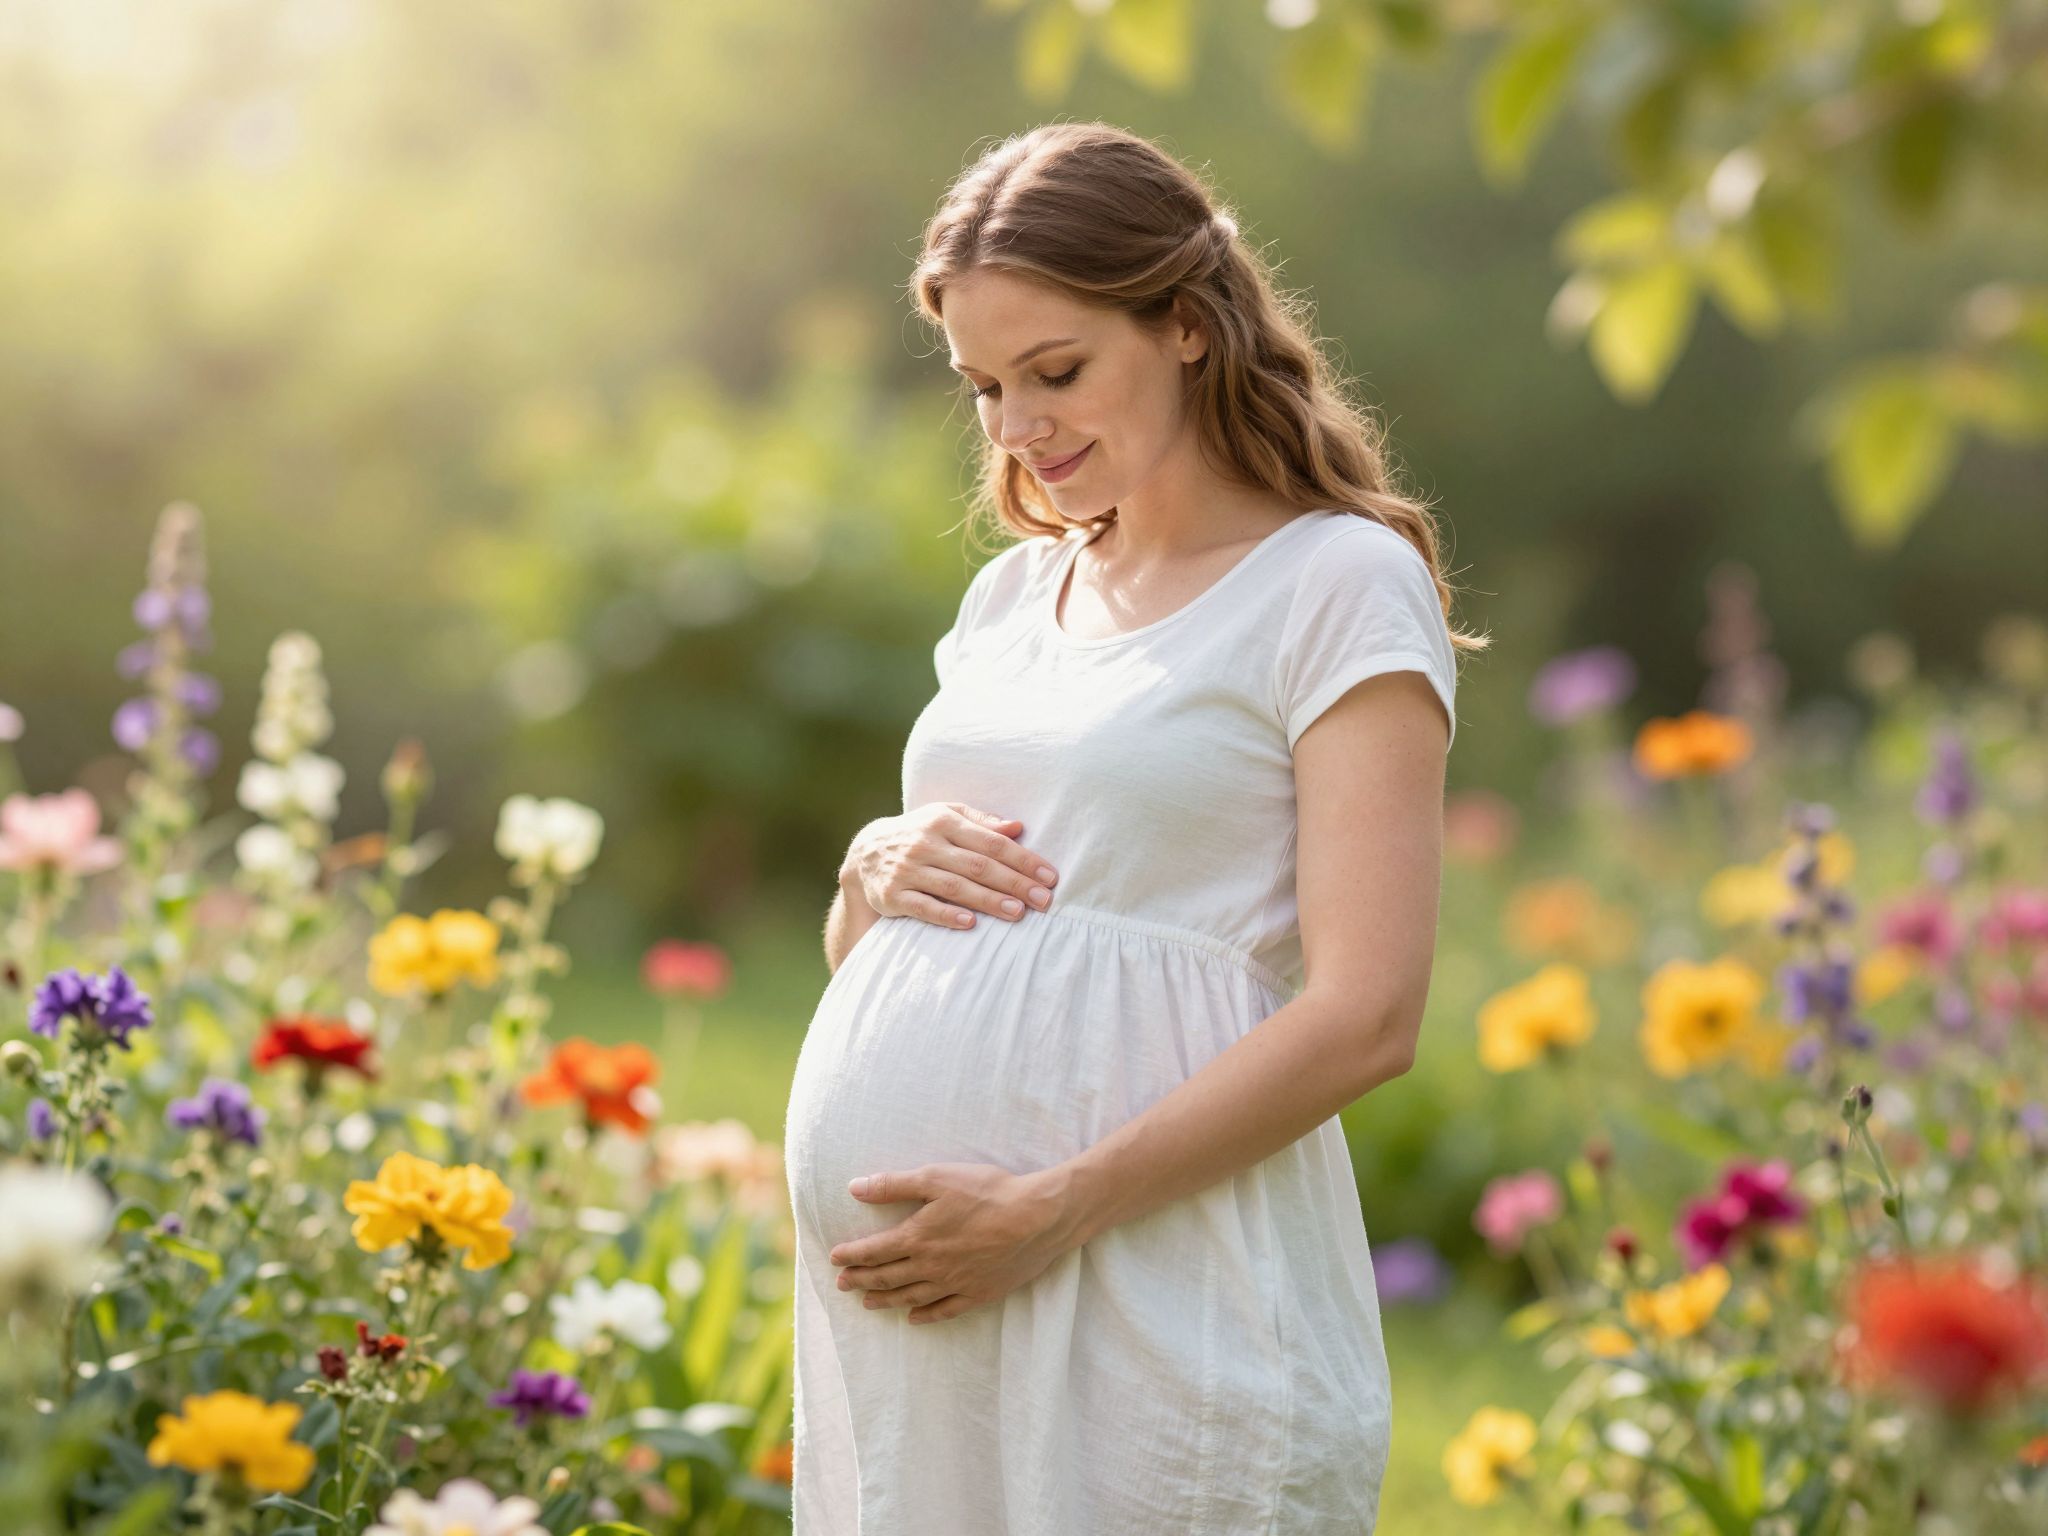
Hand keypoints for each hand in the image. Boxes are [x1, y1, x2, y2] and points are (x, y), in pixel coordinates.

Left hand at [830, 1163, 1079, 1324]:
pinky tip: (914, 1318)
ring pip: (911, 1297)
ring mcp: (955, 1284)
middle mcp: (931, 1267)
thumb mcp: (937, 1178)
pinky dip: (926, 1316)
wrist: (1036, 1218)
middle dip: (861, 1280)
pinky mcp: (978, 1293)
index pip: (873, 1251)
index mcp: (917, 1238)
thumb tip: (855, 1188)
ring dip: (886, 1300)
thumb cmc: (987, 1192)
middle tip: (842, 1284)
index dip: (851, 1255)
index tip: (834, 1259)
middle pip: (887, 1278)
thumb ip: (894, 1185)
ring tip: (868, 1303)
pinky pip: (945, 1311)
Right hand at [840, 804, 1057, 931]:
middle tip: (1044, 900)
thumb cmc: (920, 833)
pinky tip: (970, 923)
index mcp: (944, 820)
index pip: (991, 842)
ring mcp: (907, 870)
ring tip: (1017, 913)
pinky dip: (946, 915)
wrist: (865, 852)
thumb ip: (982, 822)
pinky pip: (923, 907)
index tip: (1050, 876)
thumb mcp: (946, 816)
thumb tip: (1018, 827)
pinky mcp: (892, 895)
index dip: (1023, 859)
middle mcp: (925, 843)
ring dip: (988, 900)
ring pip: (954, 887)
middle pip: (977, 865)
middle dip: (1014, 883)